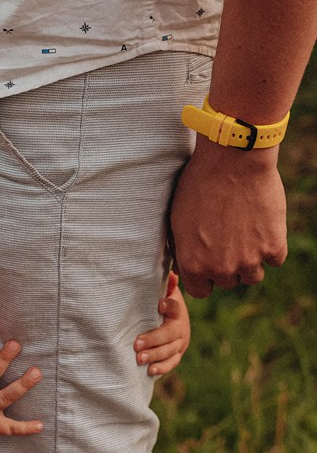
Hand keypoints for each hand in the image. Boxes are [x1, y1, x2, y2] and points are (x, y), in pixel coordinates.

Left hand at [134, 272, 190, 375]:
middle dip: (153, 339)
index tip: (159, 304)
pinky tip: (150, 371)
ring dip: (154, 355)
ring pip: (169, 351)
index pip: (175, 307)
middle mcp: (181, 328)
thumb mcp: (163, 294)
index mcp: (177, 311)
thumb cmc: (160, 306)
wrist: (173, 322)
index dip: (169, 305)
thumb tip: (170, 274)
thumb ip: (165, 287)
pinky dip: (161, 368)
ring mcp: (179, 343)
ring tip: (139, 358)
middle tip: (137, 343)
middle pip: (169, 334)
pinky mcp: (176, 355)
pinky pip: (171, 363)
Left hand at [169, 136, 286, 297]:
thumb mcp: (177, 219)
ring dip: (250, 261)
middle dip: (228, 266)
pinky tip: (262, 227)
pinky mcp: (273, 246)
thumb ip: (183, 249)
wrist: (232, 161)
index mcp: (194, 264)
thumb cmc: (198, 184)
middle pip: (228, 282)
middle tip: (229, 240)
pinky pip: (275, 260)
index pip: (201, 291)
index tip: (210, 262)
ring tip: (246, 234)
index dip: (205, 277)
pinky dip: (271, 247)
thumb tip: (184, 267)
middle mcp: (221, 269)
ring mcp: (249, 260)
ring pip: (253, 276)